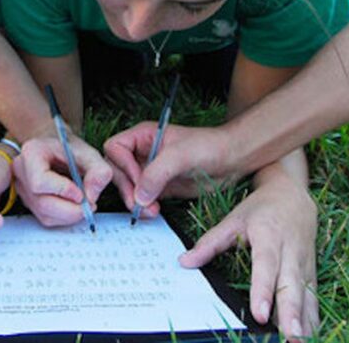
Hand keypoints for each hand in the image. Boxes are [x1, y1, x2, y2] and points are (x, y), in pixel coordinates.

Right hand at [13, 129, 112, 226]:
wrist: (58, 149)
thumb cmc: (71, 149)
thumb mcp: (89, 153)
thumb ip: (98, 171)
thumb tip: (91, 197)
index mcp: (31, 153)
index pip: (40, 180)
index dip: (62, 191)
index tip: (82, 194)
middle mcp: (21, 172)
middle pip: (42, 202)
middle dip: (70, 210)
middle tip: (91, 206)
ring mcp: (23, 189)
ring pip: (45, 214)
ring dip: (70, 216)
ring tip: (86, 204)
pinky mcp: (29, 202)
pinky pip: (47, 219)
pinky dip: (65, 218)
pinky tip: (75, 206)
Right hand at [104, 123, 229, 217]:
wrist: (233, 161)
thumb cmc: (209, 147)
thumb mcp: (181, 155)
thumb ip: (157, 173)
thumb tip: (138, 196)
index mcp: (143, 136)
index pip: (115, 148)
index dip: (122, 165)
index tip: (138, 179)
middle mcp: (142, 152)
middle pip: (117, 171)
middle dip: (126, 188)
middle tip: (138, 203)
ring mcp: (150, 170)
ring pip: (128, 187)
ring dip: (134, 201)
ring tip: (150, 211)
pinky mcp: (159, 187)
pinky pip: (142, 198)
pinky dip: (144, 208)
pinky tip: (155, 212)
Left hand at [179, 176, 318, 338]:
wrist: (292, 194)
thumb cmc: (260, 209)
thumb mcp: (233, 219)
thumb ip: (210, 243)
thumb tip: (185, 262)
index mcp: (270, 236)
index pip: (267, 266)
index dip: (264, 290)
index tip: (260, 314)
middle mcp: (291, 252)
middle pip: (292, 286)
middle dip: (292, 314)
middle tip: (290, 337)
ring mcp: (304, 264)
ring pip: (307, 296)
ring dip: (305, 321)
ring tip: (298, 342)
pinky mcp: (311, 273)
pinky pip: (312, 299)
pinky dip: (312, 319)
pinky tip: (307, 338)